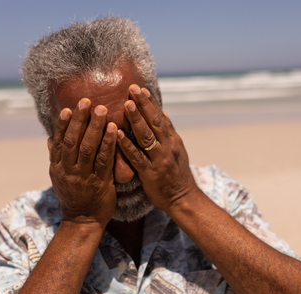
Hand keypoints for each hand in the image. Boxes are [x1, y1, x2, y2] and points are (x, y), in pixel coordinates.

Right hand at [48, 98, 116, 226]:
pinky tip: (113, 129)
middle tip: (87, 101)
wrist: (83, 221)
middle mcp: (69, 170)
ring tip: (101, 110)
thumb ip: (56, 157)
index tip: (68, 109)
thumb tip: (50, 138)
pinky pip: (104, 160)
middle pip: (73, 141)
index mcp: (58, 167)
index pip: (59, 142)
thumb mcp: (58, 177)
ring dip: (95, 127)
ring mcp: (84, 176)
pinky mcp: (100, 182)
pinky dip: (108, 143)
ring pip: (88, 148)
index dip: (63, 125)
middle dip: (80, 120)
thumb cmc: (73, 196)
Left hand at [117, 85, 199, 211]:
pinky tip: (118, 134)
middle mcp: (168, 147)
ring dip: (136, 120)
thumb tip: (162, 112)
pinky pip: (138, 158)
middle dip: (143, 104)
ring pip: (147, 137)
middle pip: (155, 122)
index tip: (140, 88)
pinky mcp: (151, 174)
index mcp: (172, 140)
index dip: (150, 103)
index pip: (161, 117)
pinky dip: (127, 145)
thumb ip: (168, 132)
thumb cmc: (176, 174)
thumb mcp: (176, 150)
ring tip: (126, 104)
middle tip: (132, 88)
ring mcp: (160, 160)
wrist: (183, 198)